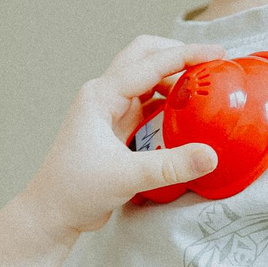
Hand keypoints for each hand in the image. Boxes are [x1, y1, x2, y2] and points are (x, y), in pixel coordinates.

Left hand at [19, 36, 233, 241]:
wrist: (51, 214)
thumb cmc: (74, 191)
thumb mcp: (126, 177)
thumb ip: (170, 166)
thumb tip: (211, 155)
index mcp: (100, 96)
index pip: (149, 64)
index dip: (185, 55)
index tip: (217, 52)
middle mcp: (103, 96)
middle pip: (143, 56)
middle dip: (177, 54)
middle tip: (211, 62)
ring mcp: (108, 111)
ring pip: (145, 79)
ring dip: (173, 77)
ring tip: (204, 87)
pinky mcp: (115, 128)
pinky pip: (146, 103)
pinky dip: (167, 100)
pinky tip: (186, 111)